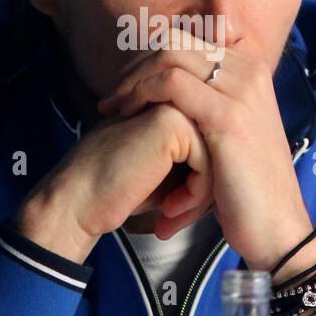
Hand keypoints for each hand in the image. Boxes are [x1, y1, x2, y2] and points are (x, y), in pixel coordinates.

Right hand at [16, 103, 213, 261]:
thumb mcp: (169, 171)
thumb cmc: (121, 190)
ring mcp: (173, 104)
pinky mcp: (172, 121)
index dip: (203, 184)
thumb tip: (233, 171)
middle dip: (205, 191)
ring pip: (218, 155)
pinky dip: (196, 193)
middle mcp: (175, 98)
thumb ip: (197, 158)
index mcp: (174, 104)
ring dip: (201, 195)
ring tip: (172, 215)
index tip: (176, 210)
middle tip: (174, 217)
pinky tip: (169, 209)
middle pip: (219, 147)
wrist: (82, 199)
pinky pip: (209, 162)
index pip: (215, 143)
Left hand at [95, 23, 315, 273]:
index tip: (128, 86)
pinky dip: (141, 93)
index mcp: (251, 71)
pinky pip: (171, 83)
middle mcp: (250, 72)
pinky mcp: (228, 116)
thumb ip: (205, 105)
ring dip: (133, 80)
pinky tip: (127, 115)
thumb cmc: (246, 189)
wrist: (275, 229)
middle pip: (176, 41)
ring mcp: (242, 91)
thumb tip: (167, 86)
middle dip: (136, 66)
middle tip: (114, 97)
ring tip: (114, 108)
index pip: (189, 38)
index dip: (150, 58)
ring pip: (170, 56)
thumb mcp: (228, 136)